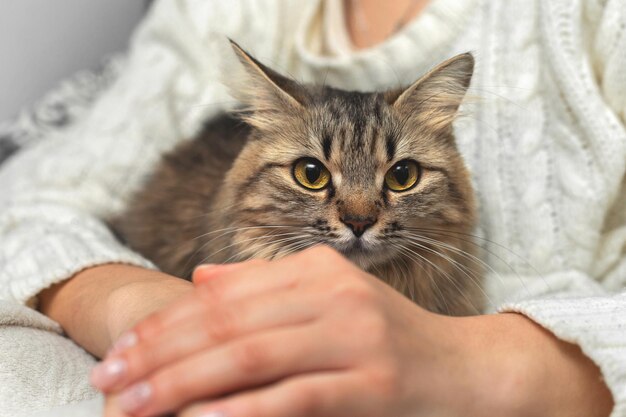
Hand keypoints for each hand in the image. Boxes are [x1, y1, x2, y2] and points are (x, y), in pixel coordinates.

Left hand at [92, 246, 612, 416]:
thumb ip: (263, 284)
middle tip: (108, 381)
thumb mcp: (326, 298)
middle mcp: (333, 294)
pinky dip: (241, 411)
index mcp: (316, 270)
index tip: (120, 350)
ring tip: (133, 407)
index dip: (166, 323)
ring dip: (184, 384)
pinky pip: (294, 397)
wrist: (464, 368)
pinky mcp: (371, 382)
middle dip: (160, 354)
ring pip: (251, 358)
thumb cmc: (388, 335)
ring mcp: (354, 337)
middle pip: (228, 324)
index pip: (224, 295)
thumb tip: (200, 280)